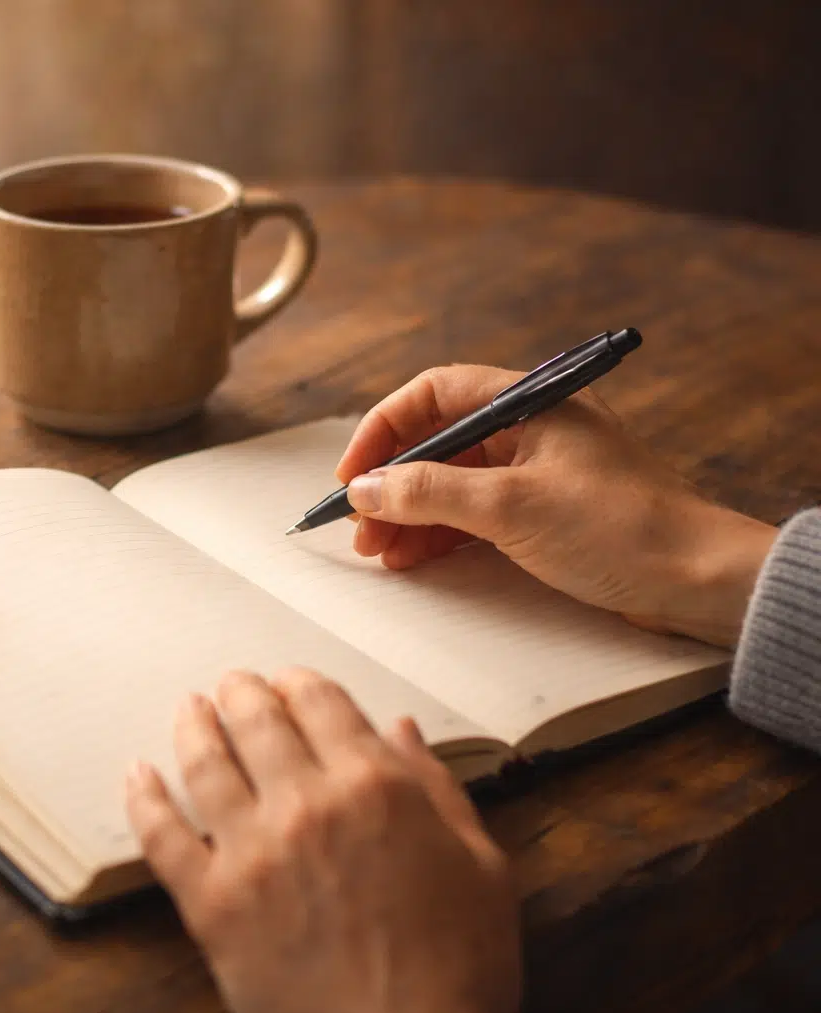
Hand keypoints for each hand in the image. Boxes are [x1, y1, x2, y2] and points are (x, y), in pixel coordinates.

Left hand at [126, 668, 520, 1012]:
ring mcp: (252, 852)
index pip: (320, 701)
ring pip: (206, 763)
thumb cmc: (458, 965)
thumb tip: (403, 729)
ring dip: (194, 725)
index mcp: (373, 785)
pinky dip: (145, 799)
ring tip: (191, 707)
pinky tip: (138, 773)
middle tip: (235, 685)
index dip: (300, 681)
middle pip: (258, 719)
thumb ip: (438, 785)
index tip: (291, 681)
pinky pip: (162, 838)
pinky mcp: (213, 905)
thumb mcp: (480, 864)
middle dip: (244, 692)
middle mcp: (307, 804)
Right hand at [336, 365, 777, 648]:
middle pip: (439, 441)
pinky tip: (413, 557)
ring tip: (379, 550)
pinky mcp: (543, 510)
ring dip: (411, 512)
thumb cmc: (620, 529)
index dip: (384, 429)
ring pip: (453, 481)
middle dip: (393, 482)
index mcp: (529, 402)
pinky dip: (442, 532)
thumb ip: (430, 493)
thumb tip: (366, 488)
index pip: (435, 394)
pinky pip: (476, 512)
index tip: (354, 473)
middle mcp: (530, 428)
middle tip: (360, 524)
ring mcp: (536, 470)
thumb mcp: (511, 508)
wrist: (697, 579)